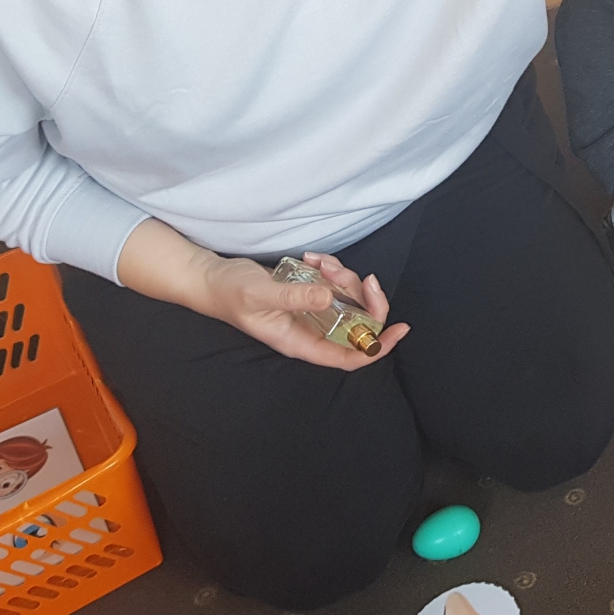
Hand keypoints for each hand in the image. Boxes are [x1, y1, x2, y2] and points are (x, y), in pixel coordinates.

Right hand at [116, 219, 405, 369]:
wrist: (213, 277)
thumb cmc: (231, 294)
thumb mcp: (262, 295)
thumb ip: (295, 297)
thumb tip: (329, 298)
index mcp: (303, 343)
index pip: (350, 356)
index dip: (378, 346)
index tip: (401, 328)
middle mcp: (312, 330)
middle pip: (358, 323)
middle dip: (365, 298)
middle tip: (362, 277)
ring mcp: (312, 311)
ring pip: (349, 298)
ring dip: (343, 277)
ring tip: (319, 263)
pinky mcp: (309, 293)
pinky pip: (334, 282)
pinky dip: (330, 268)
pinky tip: (311, 258)